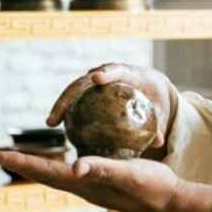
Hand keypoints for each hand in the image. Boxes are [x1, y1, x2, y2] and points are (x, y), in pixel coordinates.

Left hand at [0, 150, 211, 211]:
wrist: (169, 202)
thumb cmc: (150, 187)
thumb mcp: (128, 173)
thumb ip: (103, 168)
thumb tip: (76, 166)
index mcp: (83, 184)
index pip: (43, 171)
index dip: (19, 162)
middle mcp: (82, 185)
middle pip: (43, 173)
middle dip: (20, 163)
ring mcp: (91, 184)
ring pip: (55, 174)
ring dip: (35, 165)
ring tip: (19, 157)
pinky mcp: (101, 180)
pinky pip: (71, 171)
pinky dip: (58, 163)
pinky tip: (63, 156)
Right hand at [47, 63, 178, 156]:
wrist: (149, 86)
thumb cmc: (155, 96)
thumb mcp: (159, 109)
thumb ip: (158, 123)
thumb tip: (158, 141)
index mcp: (127, 73)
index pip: (115, 70)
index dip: (105, 73)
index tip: (96, 78)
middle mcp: (107, 74)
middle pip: (84, 81)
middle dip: (70, 95)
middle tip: (59, 114)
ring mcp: (95, 81)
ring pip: (75, 88)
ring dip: (62, 103)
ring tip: (51, 122)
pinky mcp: (90, 90)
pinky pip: (75, 97)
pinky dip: (65, 108)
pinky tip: (56, 124)